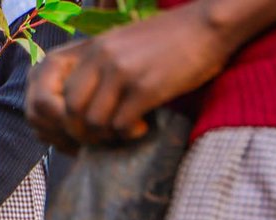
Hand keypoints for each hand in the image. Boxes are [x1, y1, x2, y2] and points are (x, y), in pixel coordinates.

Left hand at [27, 2, 231, 149]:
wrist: (210, 25)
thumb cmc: (171, 39)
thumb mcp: (124, 45)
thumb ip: (101, 68)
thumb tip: (85, 105)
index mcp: (95, 50)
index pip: (65, 95)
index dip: (73, 119)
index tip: (89, 128)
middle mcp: (103, 60)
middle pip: (72, 112)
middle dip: (83, 132)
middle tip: (103, 138)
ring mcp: (123, 74)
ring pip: (94, 122)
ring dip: (107, 135)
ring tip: (125, 131)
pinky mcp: (146, 89)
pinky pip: (121, 125)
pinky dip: (128, 134)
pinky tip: (143, 127)